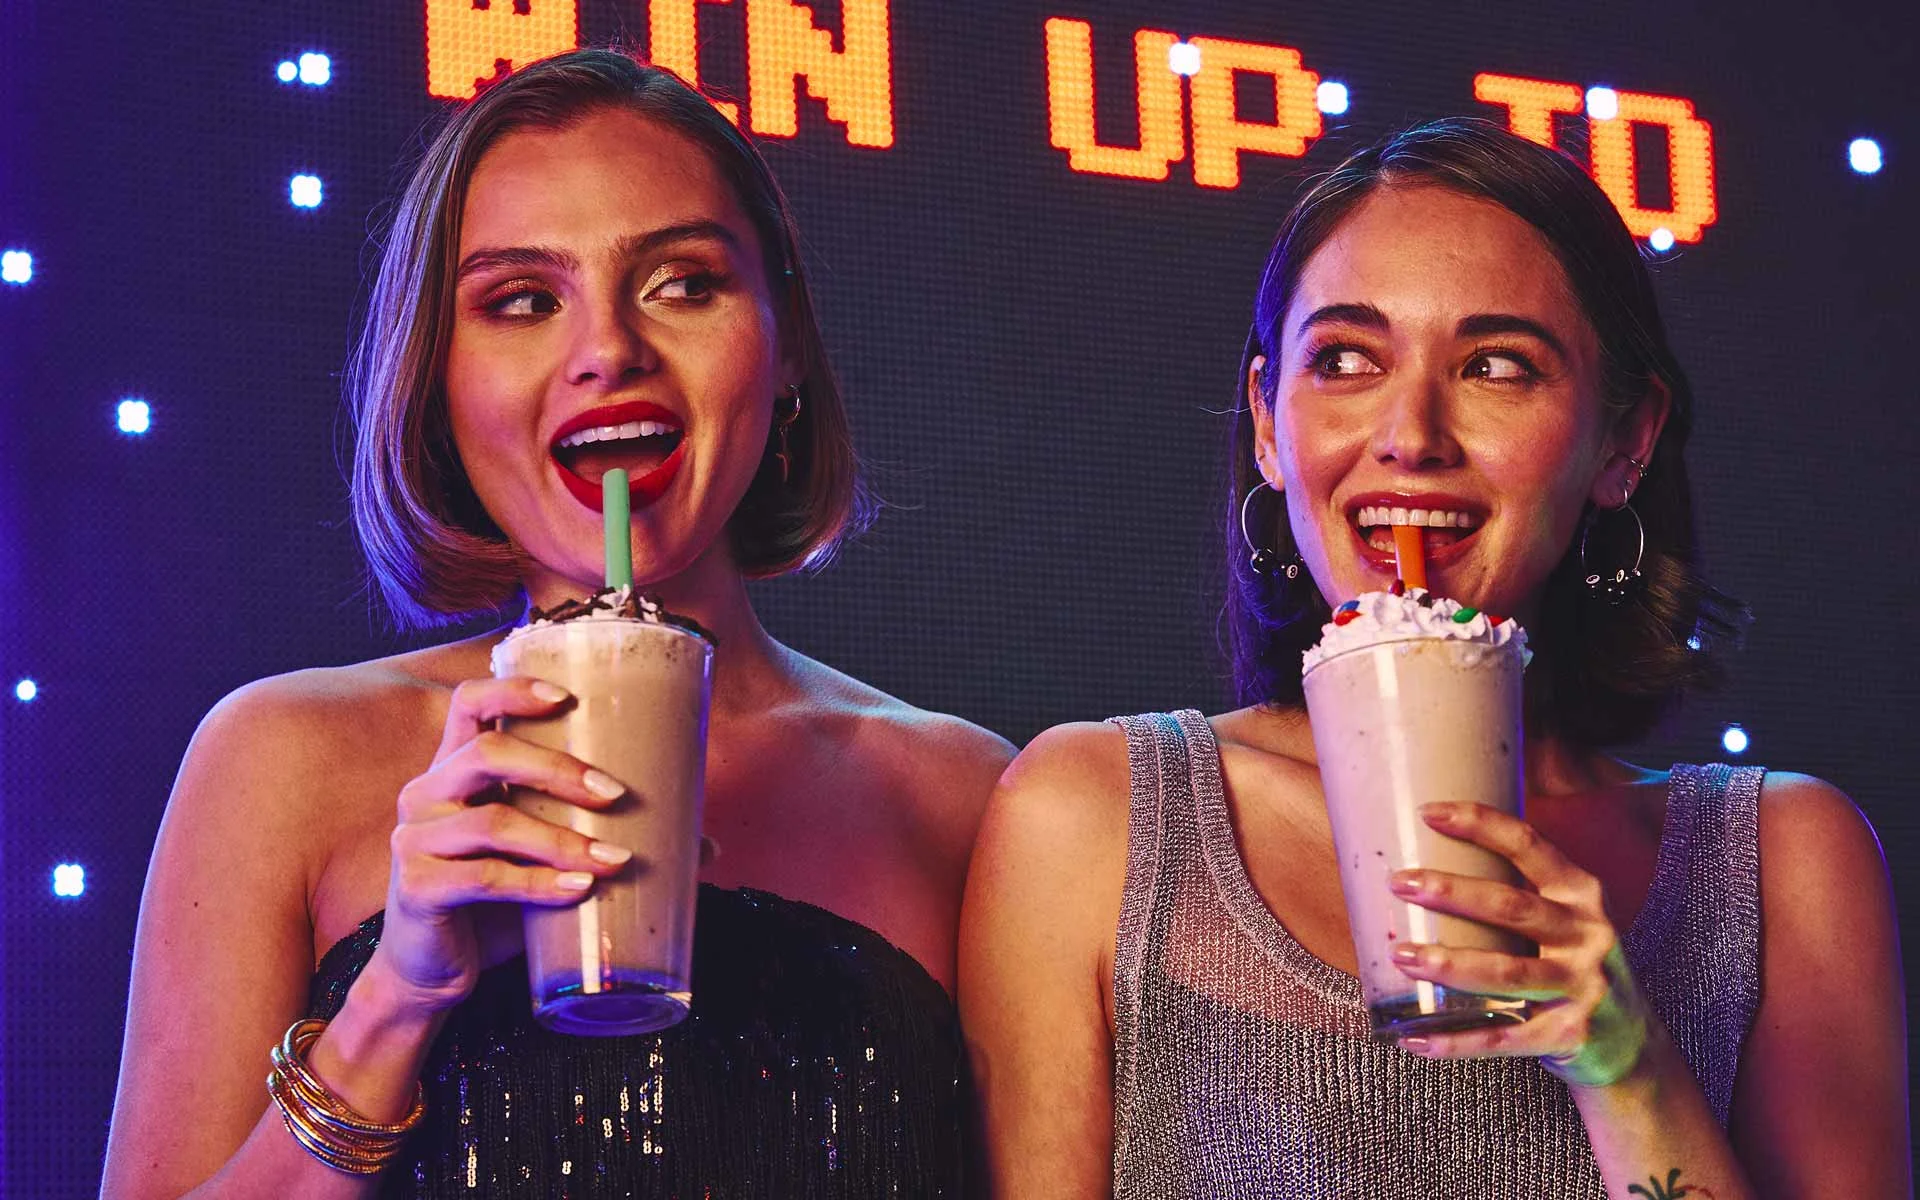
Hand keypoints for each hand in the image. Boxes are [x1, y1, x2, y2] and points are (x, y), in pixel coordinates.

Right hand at [365, 676, 635, 1015]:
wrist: (434, 972)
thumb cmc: (495, 904)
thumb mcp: (546, 861)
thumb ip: (604, 841)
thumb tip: (706, 846)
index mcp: (453, 769)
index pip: (470, 704)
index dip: (513, 690)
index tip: (567, 697)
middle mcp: (427, 793)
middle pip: (488, 753)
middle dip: (559, 768)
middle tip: (616, 794)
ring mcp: (415, 840)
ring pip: (493, 821)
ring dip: (562, 839)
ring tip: (613, 861)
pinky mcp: (416, 888)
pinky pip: (484, 878)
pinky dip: (537, 884)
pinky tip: (577, 891)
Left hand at [1385, 801, 1650, 1087]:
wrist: (1633, 1046)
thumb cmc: (1575, 968)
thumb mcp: (1564, 921)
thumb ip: (1516, 894)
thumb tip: (1426, 868)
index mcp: (1580, 896)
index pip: (1529, 846)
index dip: (1480, 824)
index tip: (1428, 812)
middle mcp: (1587, 935)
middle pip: (1511, 906)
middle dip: (1451, 892)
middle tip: (1400, 882)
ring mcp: (1583, 988)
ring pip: (1505, 972)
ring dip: (1448, 963)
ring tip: (1401, 955)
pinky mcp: (1569, 1036)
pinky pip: (1502, 1039)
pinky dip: (1455, 1040)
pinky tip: (1413, 1037)